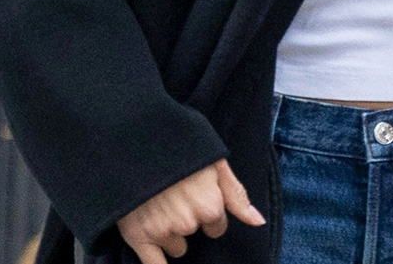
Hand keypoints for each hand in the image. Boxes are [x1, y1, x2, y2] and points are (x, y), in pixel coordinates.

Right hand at [117, 159, 264, 262]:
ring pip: (176, 247)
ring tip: (158, 203)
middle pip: (195, 233)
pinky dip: (157, 261)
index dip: (208, 211)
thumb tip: (258, 222)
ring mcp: (163, 232)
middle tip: (175, 194)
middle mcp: (188, 222)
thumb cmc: (179, 146)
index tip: (196, 194)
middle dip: (188, 218)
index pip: (216, 226)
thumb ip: (236, 194)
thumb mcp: (214, 160)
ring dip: (170, 232)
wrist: (134, 140)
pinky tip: (156, 246)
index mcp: (210, 204)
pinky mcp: (138, 238)